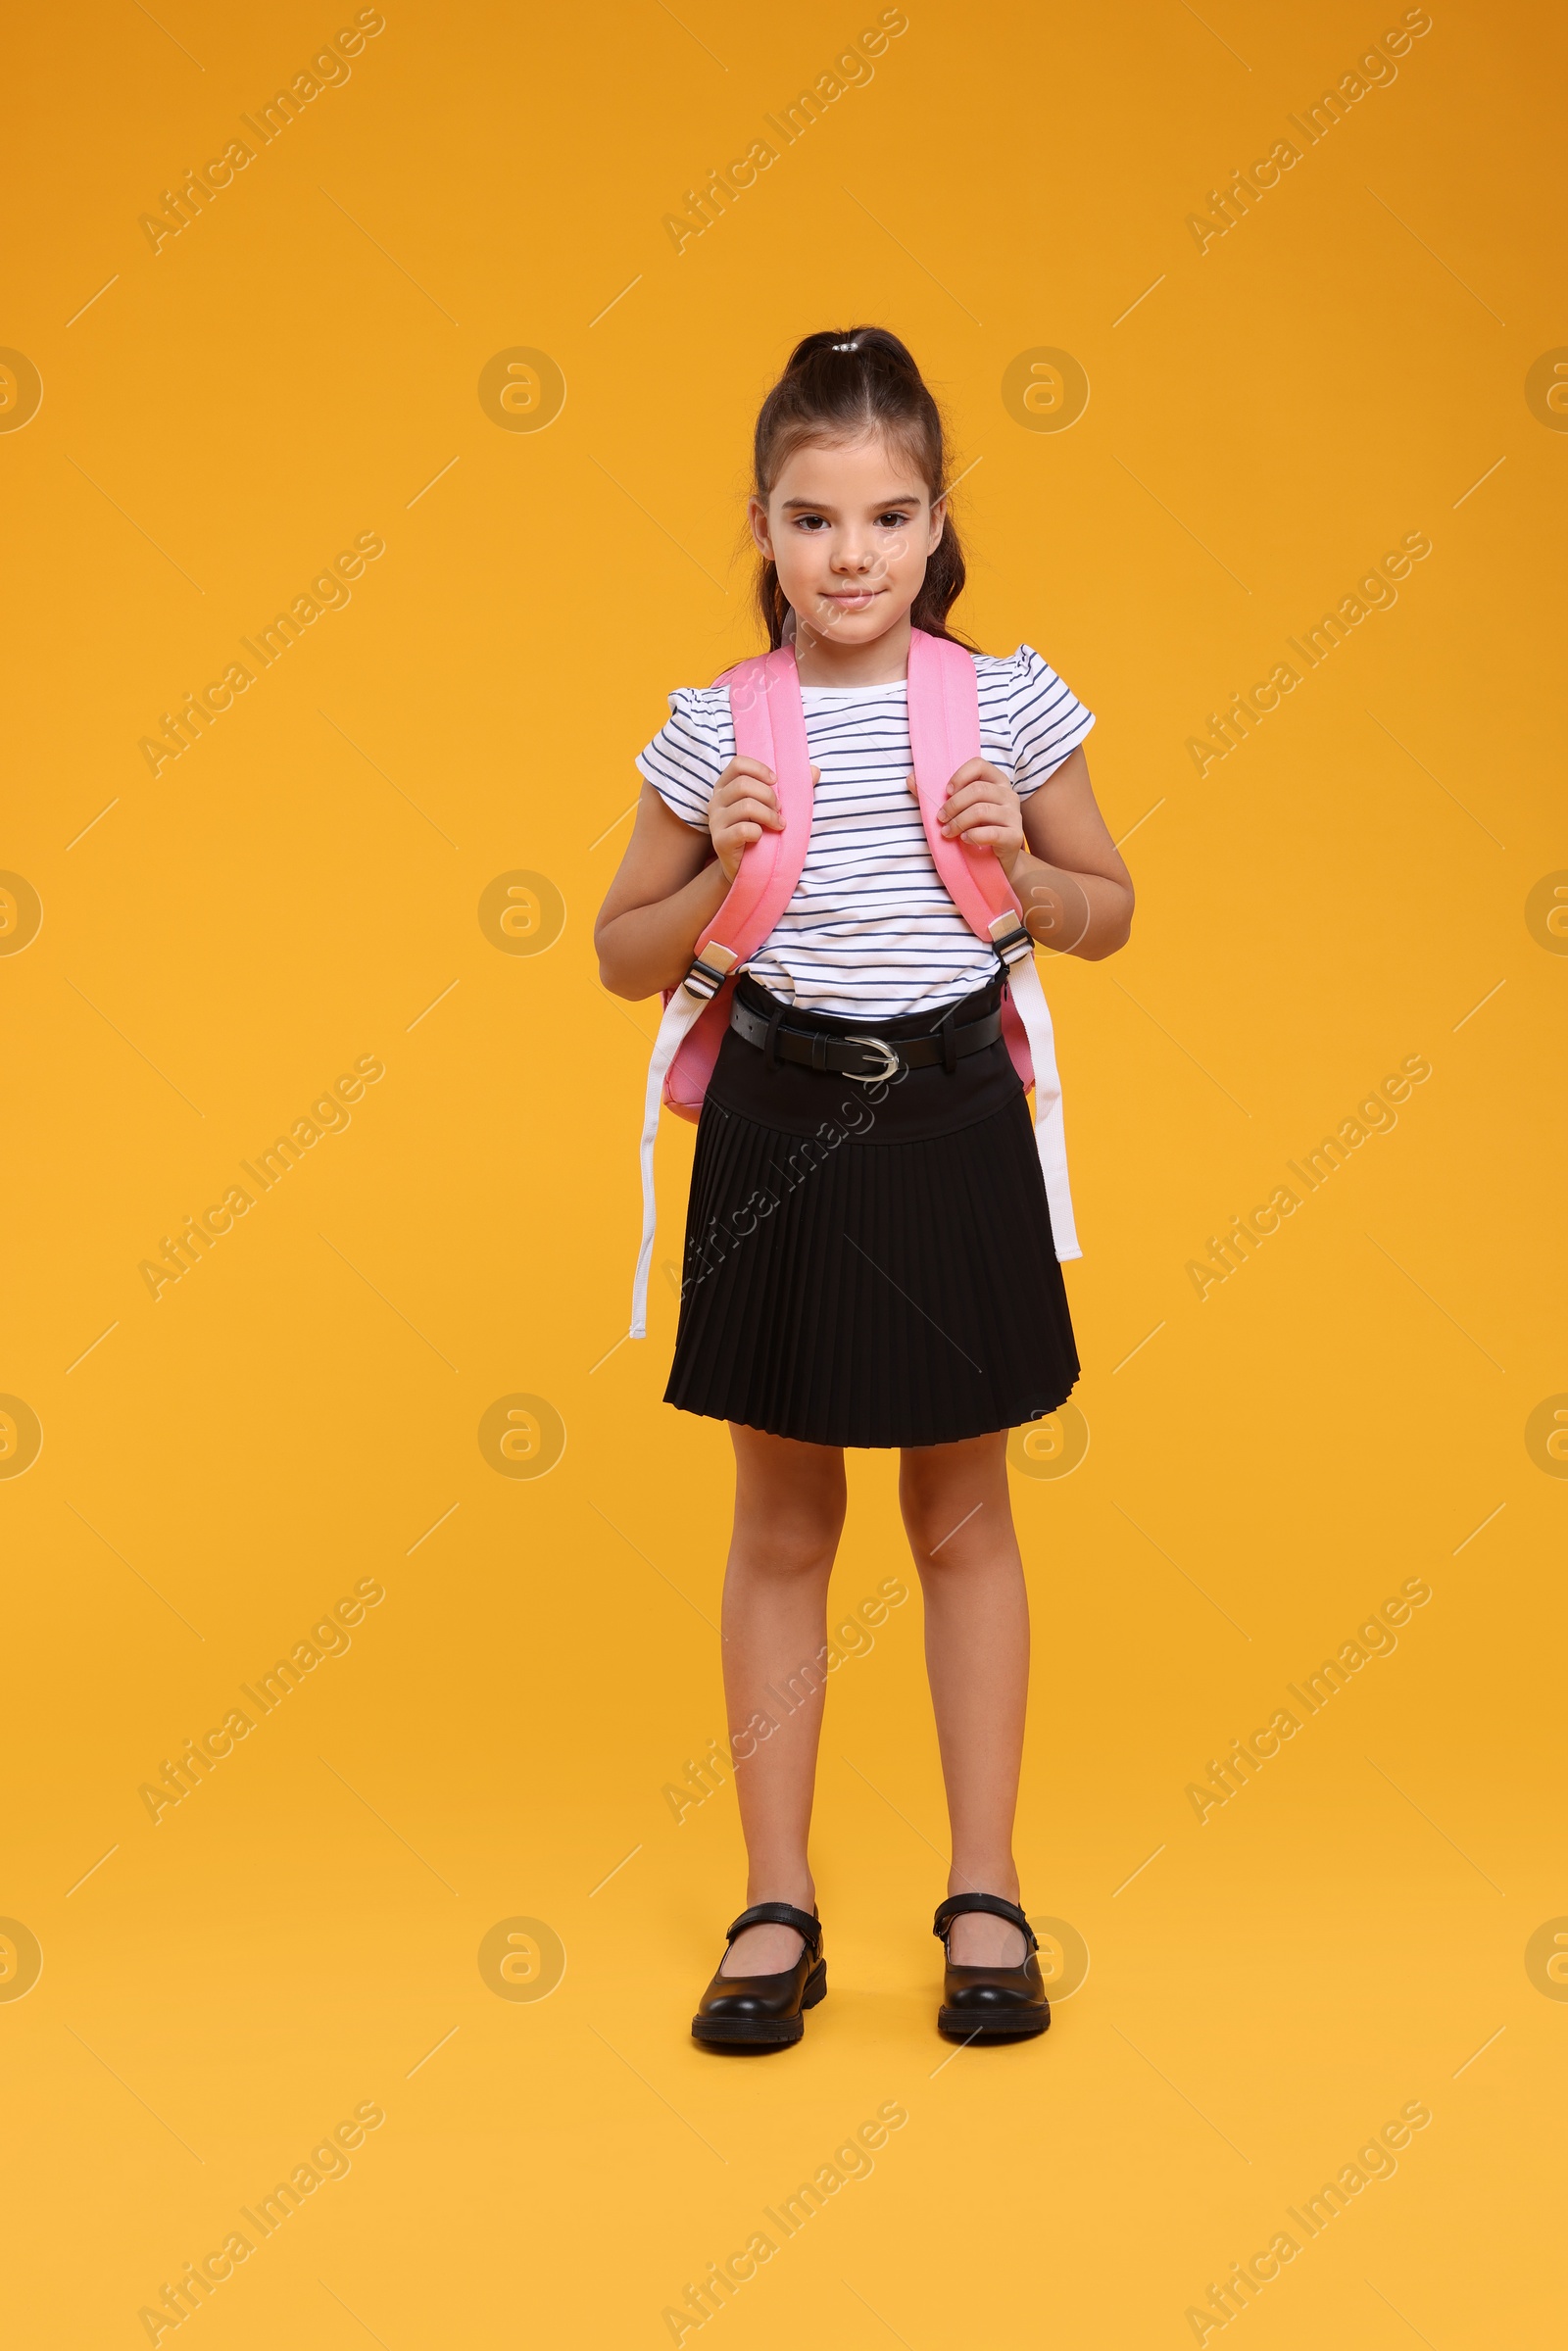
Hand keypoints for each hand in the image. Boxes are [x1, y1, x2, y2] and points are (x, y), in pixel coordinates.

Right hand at [708, 756, 819, 882]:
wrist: (748, 868)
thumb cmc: (762, 832)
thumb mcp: (773, 806)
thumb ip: (793, 787)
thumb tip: (815, 770)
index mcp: (726, 786)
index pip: (738, 764)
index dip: (759, 769)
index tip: (776, 781)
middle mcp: (717, 801)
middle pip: (743, 784)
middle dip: (769, 796)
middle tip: (780, 810)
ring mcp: (715, 821)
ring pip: (746, 806)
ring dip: (769, 815)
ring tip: (778, 825)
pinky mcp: (720, 841)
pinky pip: (743, 830)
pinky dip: (758, 832)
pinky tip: (761, 837)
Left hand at [927, 757, 1025, 878]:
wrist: (997, 863)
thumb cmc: (975, 830)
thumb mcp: (957, 810)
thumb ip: (935, 795)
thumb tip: (910, 778)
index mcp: (996, 782)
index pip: (979, 765)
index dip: (959, 776)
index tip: (946, 793)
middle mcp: (1009, 795)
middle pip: (977, 790)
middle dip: (953, 805)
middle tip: (940, 819)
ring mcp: (1014, 815)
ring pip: (981, 810)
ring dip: (958, 822)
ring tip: (948, 832)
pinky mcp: (1015, 836)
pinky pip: (991, 832)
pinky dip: (973, 836)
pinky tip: (964, 840)